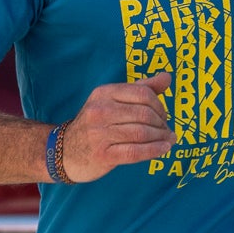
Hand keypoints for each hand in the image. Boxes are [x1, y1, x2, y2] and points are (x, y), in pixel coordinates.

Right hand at [59, 72, 175, 181]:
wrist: (65, 152)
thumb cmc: (96, 125)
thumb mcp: (113, 101)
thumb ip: (141, 88)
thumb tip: (167, 77)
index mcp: (104, 93)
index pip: (142, 93)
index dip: (160, 105)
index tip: (164, 116)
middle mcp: (100, 111)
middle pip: (144, 113)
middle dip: (161, 123)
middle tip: (167, 130)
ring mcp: (99, 133)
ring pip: (142, 133)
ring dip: (161, 137)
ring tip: (168, 140)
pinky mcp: (103, 155)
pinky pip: (136, 152)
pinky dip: (154, 150)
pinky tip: (164, 149)